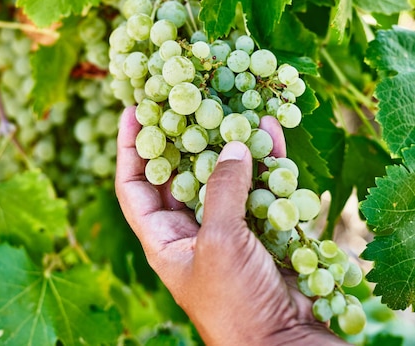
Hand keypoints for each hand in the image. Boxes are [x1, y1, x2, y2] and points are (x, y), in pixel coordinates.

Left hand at [115, 108, 343, 345]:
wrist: (286, 344)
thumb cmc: (236, 303)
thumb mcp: (218, 243)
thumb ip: (223, 190)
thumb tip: (236, 145)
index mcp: (164, 238)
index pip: (134, 184)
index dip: (130, 147)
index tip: (131, 110)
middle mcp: (193, 228)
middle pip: (181, 170)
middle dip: (185, 133)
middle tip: (187, 95)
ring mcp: (230, 225)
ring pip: (225, 171)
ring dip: (230, 139)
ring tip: (230, 102)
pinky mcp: (265, 225)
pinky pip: (262, 182)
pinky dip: (268, 156)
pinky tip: (271, 128)